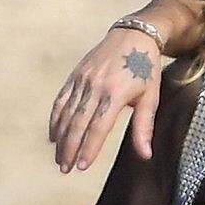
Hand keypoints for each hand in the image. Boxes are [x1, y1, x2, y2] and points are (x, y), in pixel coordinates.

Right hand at [49, 25, 162, 172]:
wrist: (133, 36)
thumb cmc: (146, 69)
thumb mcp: (151, 97)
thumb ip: (144, 127)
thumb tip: (145, 155)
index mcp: (115, 93)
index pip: (98, 126)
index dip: (89, 147)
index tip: (82, 166)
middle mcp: (95, 86)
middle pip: (78, 123)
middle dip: (70, 148)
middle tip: (65, 169)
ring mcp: (82, 80)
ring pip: (66, 113)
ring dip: (61, 138)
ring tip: (59, 158)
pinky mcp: (75, 76)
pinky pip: (61, 100)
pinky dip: (55, 119)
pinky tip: (53, 136)